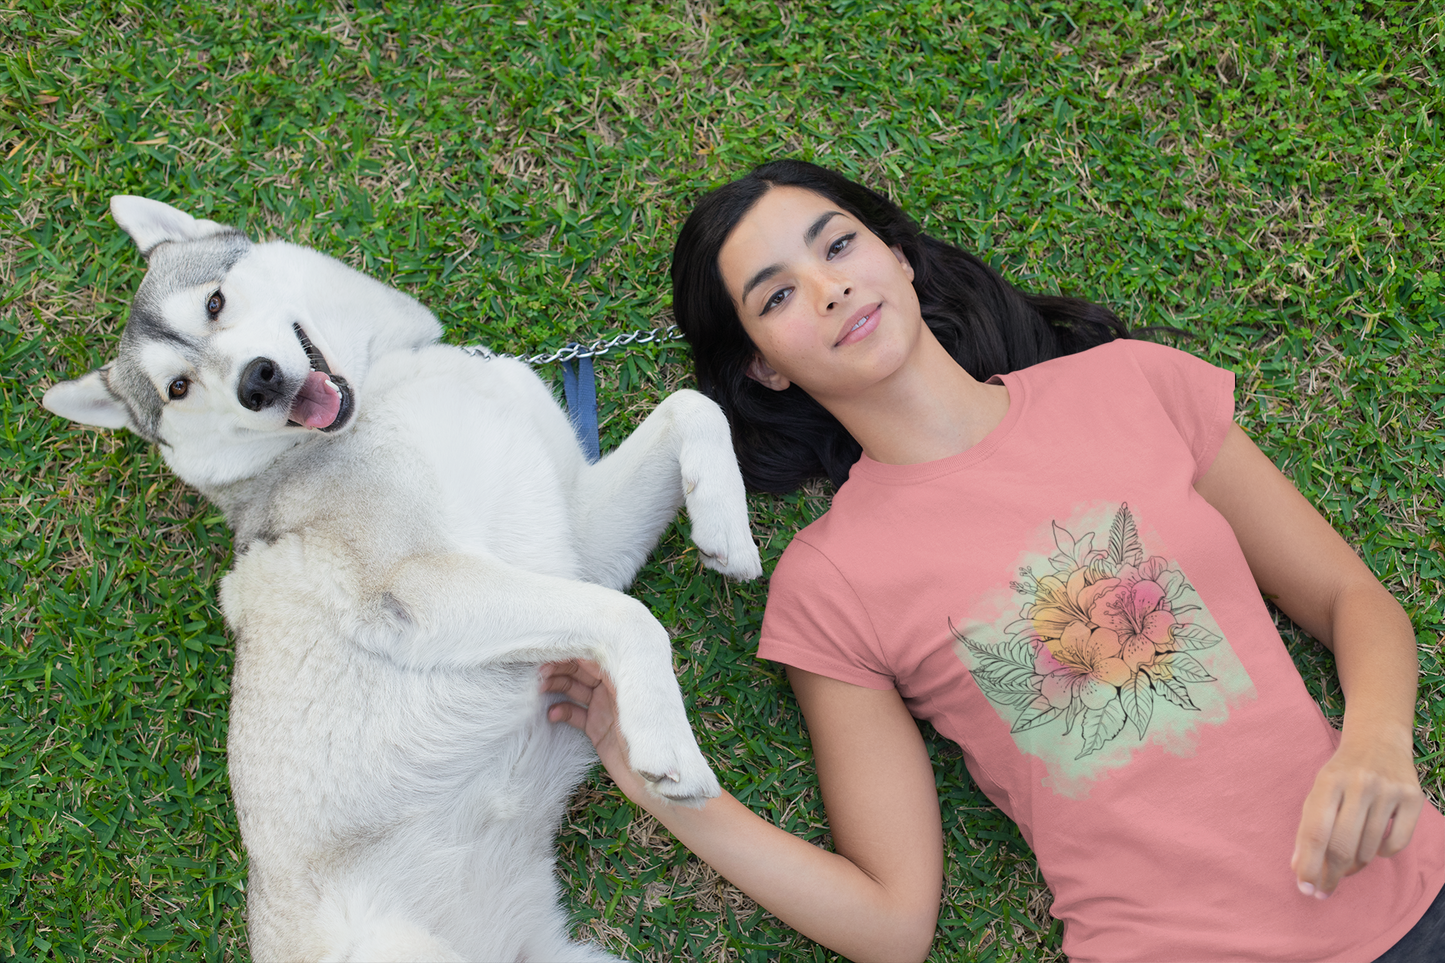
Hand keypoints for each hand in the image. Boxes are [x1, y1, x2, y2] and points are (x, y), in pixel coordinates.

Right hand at [539, 659, 648, 802]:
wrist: (653, 782)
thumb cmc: (652, 740)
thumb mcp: (633, 705)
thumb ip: (613, 681)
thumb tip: (587, 656)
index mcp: (628, 677)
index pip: (596, 656)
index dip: (574, 653)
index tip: (552, 652)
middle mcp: (615, 689)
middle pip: (582, 670)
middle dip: (560, 668)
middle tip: (540, 673)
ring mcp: (605, 709)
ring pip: (575, 689)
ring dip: (557, 687)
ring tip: (540, 688)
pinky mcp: (597, 729)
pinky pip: (574, 714)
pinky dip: (562, 711)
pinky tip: (552, 714)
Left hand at [1291, 729, 1423, 897]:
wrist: (1378, 739)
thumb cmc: (1342, 772)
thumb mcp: (1319, 790)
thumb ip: (1309, 827)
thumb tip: (1299, 869)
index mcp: (1328, 782)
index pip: (1316, 833)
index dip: (1309, 865)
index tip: (1305, 888)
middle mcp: (1359, 784)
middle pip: (1342, 846)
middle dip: (1331, 875)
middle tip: (1325, 889)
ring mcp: (1388, 791)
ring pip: (1368, 850)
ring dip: (1355, 865)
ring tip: (1347, 862)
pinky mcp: (1413, 798)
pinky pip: (1395, 845)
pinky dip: (1381, 853)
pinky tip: (1373, 844)